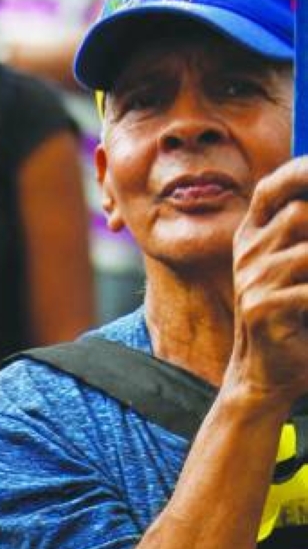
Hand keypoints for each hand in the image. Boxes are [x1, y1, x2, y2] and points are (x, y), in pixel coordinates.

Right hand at [228, 156, 307, 411]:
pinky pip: (307, 292)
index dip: (298, 173)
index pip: (270, 190)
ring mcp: (251, 281)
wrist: (268, 375)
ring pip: (307, 252)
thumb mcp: (298, 268)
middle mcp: (247, 255)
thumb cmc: (294, 318)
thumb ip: (303, 235)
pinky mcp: (261, 309)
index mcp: (253, 238)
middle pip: (298, 214)